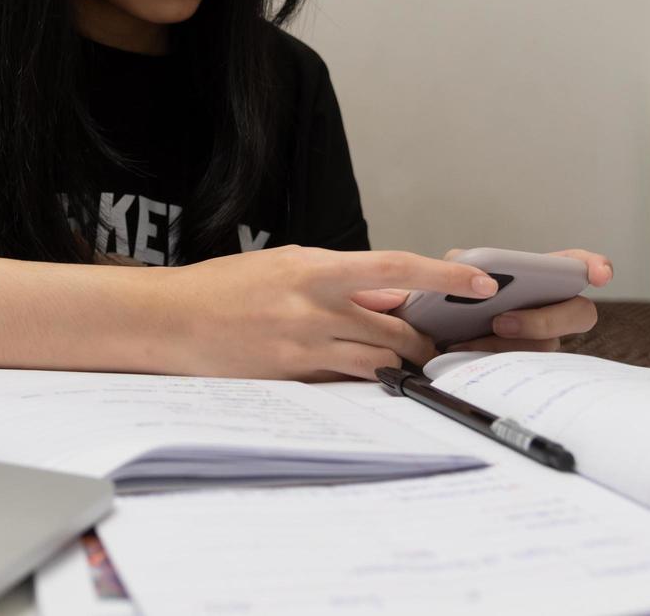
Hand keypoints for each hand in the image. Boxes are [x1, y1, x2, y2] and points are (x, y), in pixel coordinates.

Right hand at [166, 246, 499, 381]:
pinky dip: (359, 380)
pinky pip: (342, 383)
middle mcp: (313, 308)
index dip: (444, 280)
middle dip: (423, 344)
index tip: (482, 285)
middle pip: (395, 332)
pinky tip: (360, 379)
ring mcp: (302, 347)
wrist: (168, 320)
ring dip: (400, 368)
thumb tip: (384, 295)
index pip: (395, 269)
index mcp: (313, 270)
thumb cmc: (221, 288)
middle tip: (434, 348)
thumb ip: (334, 280)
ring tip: (407, 368)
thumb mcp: (281, 266)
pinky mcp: (290, 379)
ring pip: (376, 363)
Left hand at [353, 248, 609, 353]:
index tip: (599, 275)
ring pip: (545, 347)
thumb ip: (467, 264)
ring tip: (463, 341)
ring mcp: (538, 341)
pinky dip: (489, 359)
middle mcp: (547, 310)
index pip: (575, 267)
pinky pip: (521, 369)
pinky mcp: (520, 366)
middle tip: (500, 321)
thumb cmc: (445, 298)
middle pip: (578, 314)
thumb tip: (481, 275)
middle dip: (544, 320)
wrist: (420, 332)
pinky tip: (461, 353)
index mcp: (537, 279)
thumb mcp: (451, 274)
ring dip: (505, 344)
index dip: (594, 267)